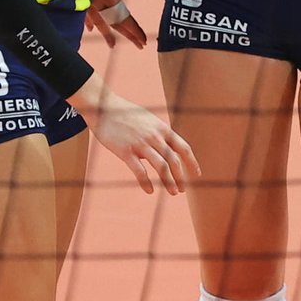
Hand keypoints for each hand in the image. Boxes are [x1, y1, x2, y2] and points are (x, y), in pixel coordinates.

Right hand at [71, 79, 199, 194]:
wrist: (103, 108)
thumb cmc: (126, 115)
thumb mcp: (149, 120)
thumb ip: (160, 133)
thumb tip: (169, 147)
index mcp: (162, 129)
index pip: (183, 147)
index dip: (192, 162)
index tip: (197, 174)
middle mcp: (154, 136)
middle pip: (173, 160)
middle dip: (180, 176)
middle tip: (182, 190)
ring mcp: (140, 143)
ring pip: (160, 166)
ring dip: (169, 181)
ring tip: (173, 192)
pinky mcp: (126, 151)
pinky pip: (139, 170)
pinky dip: (146, 182)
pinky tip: (150, 191)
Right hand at [85, 0, 151, 48]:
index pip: (124, 19)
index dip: (134, 31)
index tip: (143, 42)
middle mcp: (98, 3)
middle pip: (114, 23)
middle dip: (127, 35)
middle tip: (138, 46)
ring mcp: (86, 2)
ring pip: (99, 22)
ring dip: (107, 33)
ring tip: (112, 45)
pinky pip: (85, 15)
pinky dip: (90, 23)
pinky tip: (90, 29)